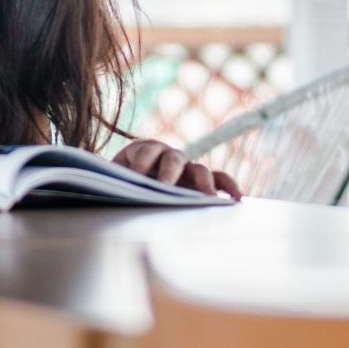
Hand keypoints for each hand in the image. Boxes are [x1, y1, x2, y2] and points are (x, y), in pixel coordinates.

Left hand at [111, 139, 242, 199]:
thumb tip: (111, 189)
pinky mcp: (200, 180)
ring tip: (208, 197)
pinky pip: (218, 179)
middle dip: (169, 173)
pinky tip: (237, 198)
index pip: (145, 151)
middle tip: (165, 187)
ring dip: (204, 183)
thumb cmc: (120, 182)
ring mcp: (187, 167)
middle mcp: (168, 155)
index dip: (141, 161)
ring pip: (200, 170)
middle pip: (174, 159)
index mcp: (143, 150)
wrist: (128, 183)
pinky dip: (228, 186)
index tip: (136, 175)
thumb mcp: (113, 179)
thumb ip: (114, 181)